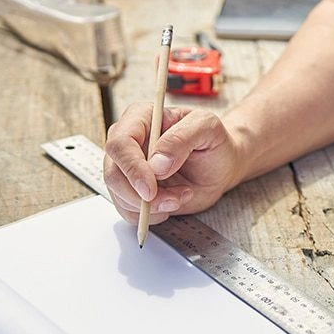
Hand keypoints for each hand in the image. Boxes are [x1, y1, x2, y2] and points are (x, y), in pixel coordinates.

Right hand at [104, 104, 245, 226]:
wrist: (220, 164)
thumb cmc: (213, 141)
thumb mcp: (207, 128)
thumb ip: (181, 138)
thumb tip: (156, 162)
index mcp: (141, 118)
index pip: (120, 143)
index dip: (132, 168)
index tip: (150, 188)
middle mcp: (128, 142)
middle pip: (113, 174)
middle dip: (141, 195)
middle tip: (173, 199)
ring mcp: (127, 169)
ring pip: (119, 196)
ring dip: (151, 207)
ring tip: (181, 196)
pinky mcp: (133, 191)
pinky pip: (128, 211)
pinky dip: (151, 215)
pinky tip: (172, 202)